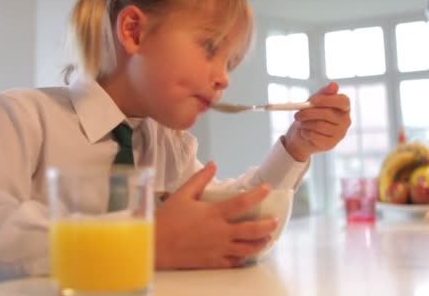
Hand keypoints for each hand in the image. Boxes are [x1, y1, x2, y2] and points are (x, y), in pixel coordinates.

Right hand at [155, 162, 277, 269]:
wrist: (154, 245)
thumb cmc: (166, 219)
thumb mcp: (182, 194)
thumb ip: (200, 179)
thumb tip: (213, 165)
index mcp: (214, 213)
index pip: (242, 202)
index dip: (258, 194)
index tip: (267, 189)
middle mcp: (220, 232)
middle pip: (252, 229)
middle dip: (267, 225)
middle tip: (274, 221)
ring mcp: (218, 248)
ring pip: (248, 248)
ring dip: (260, 243)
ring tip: (266, 239)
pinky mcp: (213, 261)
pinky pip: (234, 262)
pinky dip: (242, 258)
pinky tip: (245, 255)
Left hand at [283, 82, 350, 161]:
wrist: (302, 135)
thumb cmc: (310, 115)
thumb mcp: (314, 102)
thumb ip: (323, 94)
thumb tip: (334, 84)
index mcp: (343, 107)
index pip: (343, 101)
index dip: (328, 100)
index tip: (312, 101)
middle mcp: (346, 120)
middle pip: (328, 114)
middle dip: (308, 113)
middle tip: (296, 115)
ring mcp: (340, 133)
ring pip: (320, 126)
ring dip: (305, 124)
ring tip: (301, 123)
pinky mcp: (331, 144)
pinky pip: (315, 136)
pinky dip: (306, 133)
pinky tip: (305, 132)